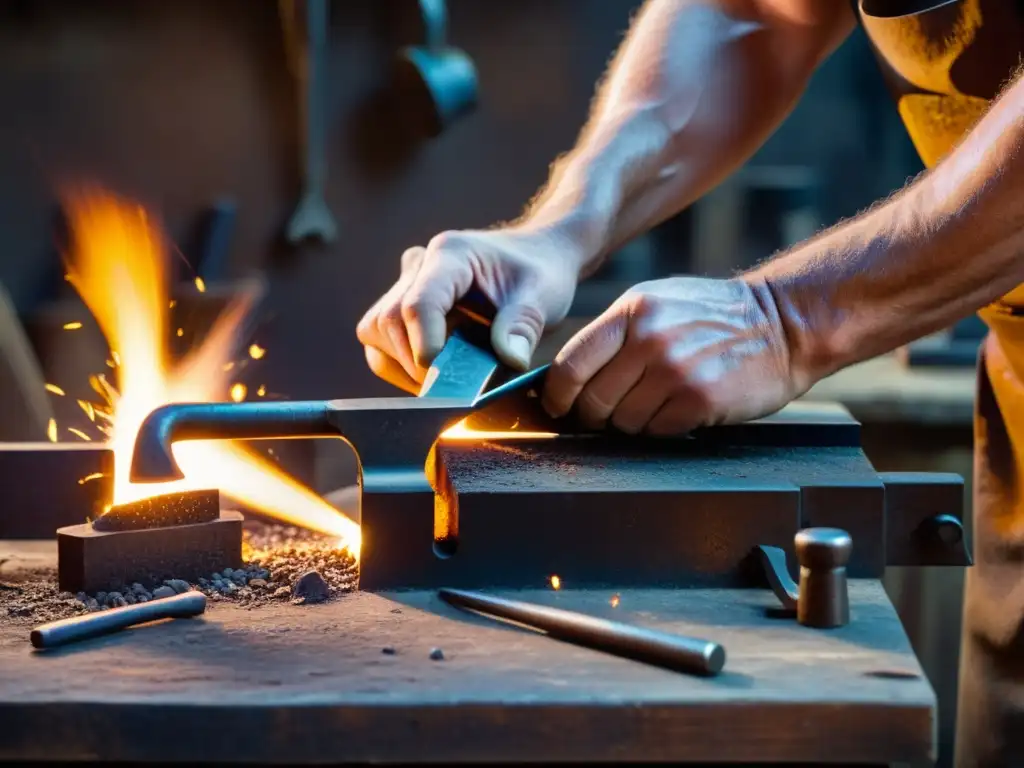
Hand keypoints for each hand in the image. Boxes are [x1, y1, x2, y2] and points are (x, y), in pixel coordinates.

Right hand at [357, 227, 581, 392]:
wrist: (534, 259)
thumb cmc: (538, 273)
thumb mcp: (544, 294)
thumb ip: (525, 325)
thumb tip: (511, 359)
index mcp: (451, 255)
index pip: (419, 304)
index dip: (425, 346)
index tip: (446, 379)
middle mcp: (419, 266)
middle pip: (388, 322)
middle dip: (417, 364)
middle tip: (457, 386)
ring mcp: (405, 286)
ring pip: (375, 334)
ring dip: (404, 367)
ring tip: (448, 377)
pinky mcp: (400, 307)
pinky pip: (382, 344)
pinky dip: (403, 368)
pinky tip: (439, 370)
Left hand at [542, 276, 806, 434]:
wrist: (783, 324)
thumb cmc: (713, 316)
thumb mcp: (657, 302)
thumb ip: (612, 334)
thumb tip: (565, 375)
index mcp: (632, 311)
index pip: (570, 364)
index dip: (557, 395)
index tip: (559, 406)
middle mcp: (649, 339)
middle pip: (592, 400)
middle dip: (594, 416)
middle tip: (608, 413)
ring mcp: (675, 371)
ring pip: (623, 422)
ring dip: (631, 423)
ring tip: (654, 403)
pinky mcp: (699, 401)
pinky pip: (656, 431)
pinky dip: (661, 428)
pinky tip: (679, 409)